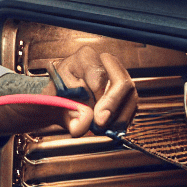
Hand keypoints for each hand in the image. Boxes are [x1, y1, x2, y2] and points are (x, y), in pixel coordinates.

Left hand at [0, 48, 137, 139]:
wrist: (56, 102)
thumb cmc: (54, 97)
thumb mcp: (54, 104)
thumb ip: (68, 113)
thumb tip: (82, 124)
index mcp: (83, 58)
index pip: (99, 75)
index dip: (100, 98)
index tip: (97, 118)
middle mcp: (104, 62)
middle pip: (122, 82)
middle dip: (113, 107)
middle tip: (101, 124)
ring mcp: (117, 75)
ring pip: (131, 96)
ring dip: (118, 117)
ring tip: (101, 128)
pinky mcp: (124, 91)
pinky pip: (132, 106)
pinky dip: (121, 120)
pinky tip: (108, 127)